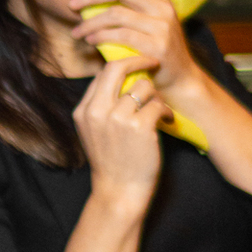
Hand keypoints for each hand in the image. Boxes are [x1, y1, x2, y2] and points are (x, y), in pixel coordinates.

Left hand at [69, 0, 199, 98]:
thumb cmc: (158, 52)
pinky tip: (90, 40)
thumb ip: (135, 11)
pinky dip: (100, 36)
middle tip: (72, 3)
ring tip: (77, 31)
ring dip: (90, 22)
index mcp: (163, 1)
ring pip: (117, 14)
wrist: (181, 82)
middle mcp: (164, 10)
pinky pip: (120, 35)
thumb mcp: (153, 25)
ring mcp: (162, 28)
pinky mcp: (157, 47)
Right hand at [73, 55, 168, 211]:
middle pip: (116, 67)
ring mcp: (118, 119)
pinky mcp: (139, 128)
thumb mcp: (94, 132)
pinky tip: (167, 120)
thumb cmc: (112, 162)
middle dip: (138, 60)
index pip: (102, 74)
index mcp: (84, 111)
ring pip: (143, 86)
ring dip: (156, 95)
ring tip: (160, 109)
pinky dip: (166, 111)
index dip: (122, 66)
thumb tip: (120, 79)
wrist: (119, 192)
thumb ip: (101, 107)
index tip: (137, 66)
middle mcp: (97, 111)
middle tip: (153, 62)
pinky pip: (157, 104)